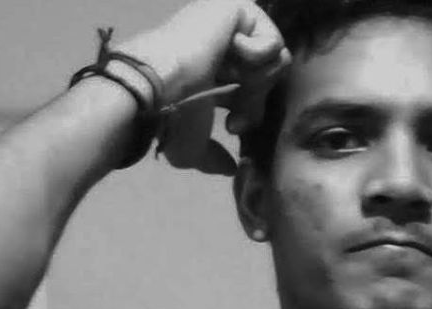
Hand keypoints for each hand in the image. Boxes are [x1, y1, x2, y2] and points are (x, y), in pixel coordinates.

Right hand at [119, 0, 289, 174]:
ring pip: (274, 60)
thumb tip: (230, 169)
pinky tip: (229, 54)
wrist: (157, 88)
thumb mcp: (192, 147)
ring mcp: (229, 25)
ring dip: (255, 83)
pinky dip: (257, 58)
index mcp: (211, 70)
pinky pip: (273, 41)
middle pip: (267, 76)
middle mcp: (221, 45)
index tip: (233, 128)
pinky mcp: (237, 8)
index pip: (251, 90)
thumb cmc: (170, 117)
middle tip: (235, 118)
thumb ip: (212, 156)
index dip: (250, 112)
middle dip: (255, 102)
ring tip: (229, 84)